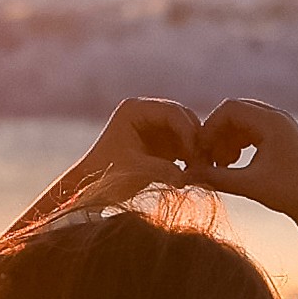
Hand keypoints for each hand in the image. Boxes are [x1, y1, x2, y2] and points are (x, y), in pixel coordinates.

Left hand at [14, 94, 214, 232]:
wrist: (94, 189)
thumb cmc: (107, 177)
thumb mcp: (135, 172)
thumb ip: (162, 170)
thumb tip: (188, 178)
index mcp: (134, 109)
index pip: (171, 112)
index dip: (187, 131)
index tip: (195, 154)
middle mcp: (145, 112)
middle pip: (183, 117)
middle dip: (194, 139)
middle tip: (203, 163)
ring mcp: (154, 125)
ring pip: (187, 130)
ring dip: (195, 148)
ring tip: (199, 171)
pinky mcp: (161, 141)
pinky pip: (184, 144)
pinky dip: (191, 156)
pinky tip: (194, 173)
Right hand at [190, 98, 297, 218]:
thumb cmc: (287, 194)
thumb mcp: (247, 184)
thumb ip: (215, 177)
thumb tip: (186, 175)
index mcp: (272, 122)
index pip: (230, 109)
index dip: (210, 127)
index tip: (201, 150)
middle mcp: (278, 117)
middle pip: (235, 111)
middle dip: (217, 133)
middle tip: (207, 157)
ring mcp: (281, 125)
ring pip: (242, 121)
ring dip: (227, 139)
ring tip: (221, 165)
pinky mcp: (281, 136)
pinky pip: (251, 130)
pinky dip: (238, 143)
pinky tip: (232, 164)